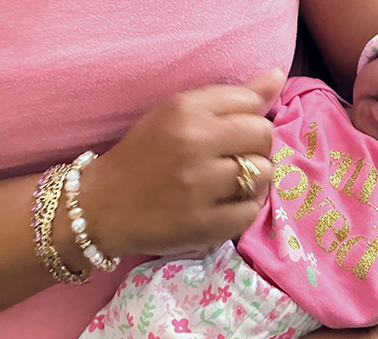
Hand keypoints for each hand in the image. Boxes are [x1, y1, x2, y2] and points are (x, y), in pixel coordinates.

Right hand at [80, 69, 284, 256]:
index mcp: (184, 109)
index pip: (249, 102)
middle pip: (262, 135)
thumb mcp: (176, 115)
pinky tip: (224, 207)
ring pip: (263, 173)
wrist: (100, 206)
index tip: (228, 135)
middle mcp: (193, 142)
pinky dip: (244, 211)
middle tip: (233, 161)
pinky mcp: (203, 223)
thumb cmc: (142, 157)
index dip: (245, 119)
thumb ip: (229, 98)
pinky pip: (251, 212)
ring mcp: (199, 185)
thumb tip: (277, 76)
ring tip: (230, 186)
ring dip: (253, 182)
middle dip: (255, 148)